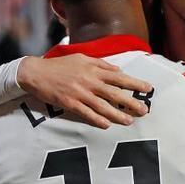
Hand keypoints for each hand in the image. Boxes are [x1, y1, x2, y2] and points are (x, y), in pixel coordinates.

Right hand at [18, 54, 153, 128]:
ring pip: (102, 105)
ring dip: (117, 114)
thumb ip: (101, 64)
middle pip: (114, 93)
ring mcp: (79, 93)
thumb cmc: (60, 65)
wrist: (36, 72)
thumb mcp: (81, 58)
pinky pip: (86, 113)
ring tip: (129, 121)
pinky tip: (107, 125)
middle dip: (131, 102)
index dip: (134, 83)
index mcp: (93, 69)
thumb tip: (118, 69)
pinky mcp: (69, 103)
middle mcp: (89, 81)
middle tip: (144, 110)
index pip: (119, 76)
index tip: (148, 88)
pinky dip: (97, 119)